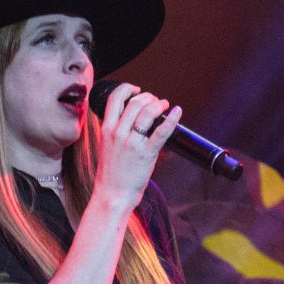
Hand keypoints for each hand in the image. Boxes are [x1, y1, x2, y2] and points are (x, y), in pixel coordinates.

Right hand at [94, 83, 181, 210]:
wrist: (112, 195)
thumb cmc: (111, 174)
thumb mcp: (106, 146)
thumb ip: (116, 131)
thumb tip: (133, 119)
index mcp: (106, 129)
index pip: (114, 98)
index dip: (127, 89)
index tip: (137, 90)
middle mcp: (118, 133)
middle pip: (134, 102)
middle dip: (148, 97)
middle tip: (156, 101)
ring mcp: (132, 143)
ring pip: (147, 112)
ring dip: (158, 104)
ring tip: (165, 105)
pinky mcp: (146, 153)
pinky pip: (161, 131)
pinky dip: (171, 119)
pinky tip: (177, 111)